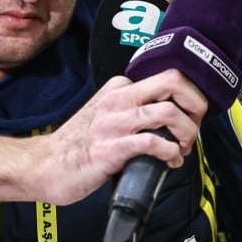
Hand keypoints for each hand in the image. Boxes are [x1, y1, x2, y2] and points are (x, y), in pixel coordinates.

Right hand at [46, 69, 208, 204]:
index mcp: (119, 87)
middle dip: (196, 103)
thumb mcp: (107, 114)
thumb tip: (173, 117)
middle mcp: (118, 99)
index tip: (191, 116)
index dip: (189, 97)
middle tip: (196, 124)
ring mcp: (115, 122)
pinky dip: (171, 153)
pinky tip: (171, 162)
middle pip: (173, 81)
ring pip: (169, 112)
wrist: (45, 165)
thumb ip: (134, 108)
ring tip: (183, 148)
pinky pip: (154, 142)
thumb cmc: (79, 144)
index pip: (167, 76)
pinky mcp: (112, 148)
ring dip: (187, 133)